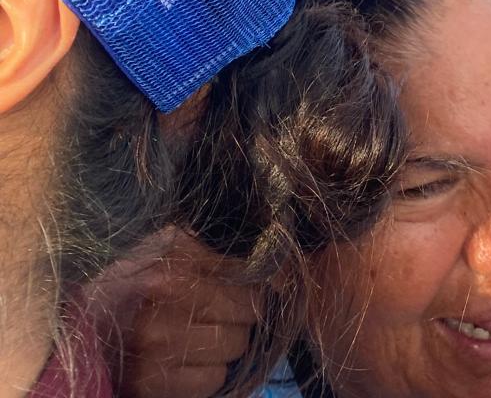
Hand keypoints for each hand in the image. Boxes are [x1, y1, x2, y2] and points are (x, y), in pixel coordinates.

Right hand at [94, 231, 257, 397]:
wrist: (80, 315)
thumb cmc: (132, 273)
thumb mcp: (171, 247)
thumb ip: (215, 256)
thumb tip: (271, 269)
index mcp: (171, 274)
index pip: (244, 282)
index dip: (253, 284)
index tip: (247, 287)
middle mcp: (163, 316)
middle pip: (244, 318)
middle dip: (240, 315)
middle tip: (224, 310)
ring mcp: (154, 354)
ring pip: (231, 352)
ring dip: (225, 344)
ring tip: (203, 332)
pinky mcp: (148, 385)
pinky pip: (210, 381)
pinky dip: (208, 371)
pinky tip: (190, 356)